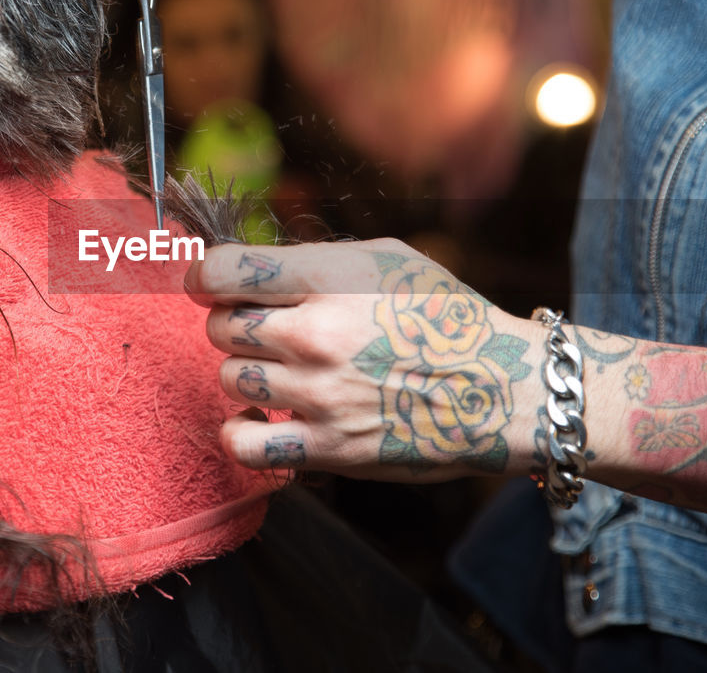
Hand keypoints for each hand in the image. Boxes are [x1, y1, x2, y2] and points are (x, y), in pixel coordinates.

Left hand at [185, 240, 544, 481]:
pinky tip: (263, 419)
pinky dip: (242, 431)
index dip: (205, 276)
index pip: (223, 271)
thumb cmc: (445, 317)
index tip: (210, 285)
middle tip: (266, 331)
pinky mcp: (328, 448)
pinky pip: (243, 444)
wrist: (501, 390)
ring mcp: (319, 395)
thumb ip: (313, 261)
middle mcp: (316, 336)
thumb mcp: (385, 259)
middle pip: (220, 327)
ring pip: (231, 378)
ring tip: (282, 371)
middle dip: (234, 324)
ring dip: (247, 373)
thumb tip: (249, 268)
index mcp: (328, 281)